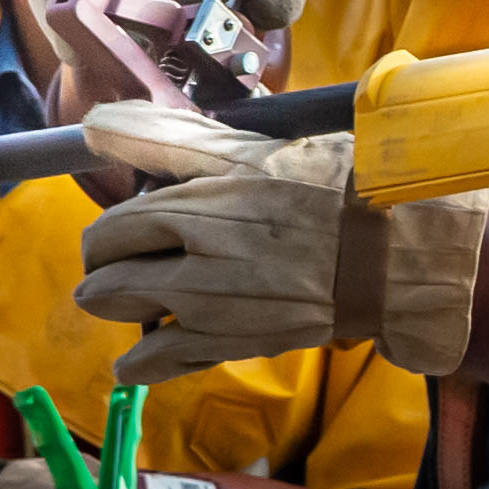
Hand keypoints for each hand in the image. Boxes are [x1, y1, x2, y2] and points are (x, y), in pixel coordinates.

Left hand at [69, 103, 484, 379]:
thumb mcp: (252, 150)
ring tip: (129, 303)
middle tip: (115, 266)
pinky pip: (166, 362)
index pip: (115, 227)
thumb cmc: (331, 189)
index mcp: (199, 209)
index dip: (107, 233)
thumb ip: (168, 138)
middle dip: (103, 272)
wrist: (395, 253)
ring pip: (132, 319)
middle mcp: (197, 265)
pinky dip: (143, 363)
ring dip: (119, 310)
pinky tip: (136, 363)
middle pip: (110, 278)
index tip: (115, 233)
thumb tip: (94, 126)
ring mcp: (215, 310)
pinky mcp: (238, 344)